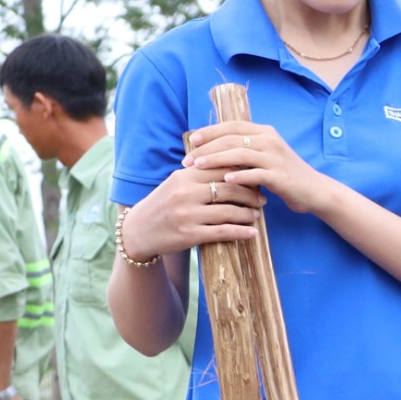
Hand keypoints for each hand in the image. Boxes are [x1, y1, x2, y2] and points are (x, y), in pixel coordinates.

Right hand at [122, 166, 263, 263]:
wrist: (139, 231)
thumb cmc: (162, 205)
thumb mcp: (175, 184)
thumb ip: (198, 174)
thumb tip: (231, 165)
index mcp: (183, 177)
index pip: (220, 169)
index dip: (241, 172)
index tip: (255, 177)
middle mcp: (185, 193)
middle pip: (228, 189)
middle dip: (249, 194)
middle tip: (262, 198)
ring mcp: (187, 214)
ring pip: (228, 211)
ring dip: (247, 213)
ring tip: (257, 213)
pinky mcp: (189, 234)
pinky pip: (222, 232)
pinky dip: (241, 232)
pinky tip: (253, 233)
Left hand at [183, 119, 329, 213]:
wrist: (315, 191)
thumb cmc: (285, 175)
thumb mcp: (265, 157)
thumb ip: (245, 150)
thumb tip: (215, 150)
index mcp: (265, 132)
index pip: (231, 126)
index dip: (210, 131)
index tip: (191, 140)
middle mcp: (270, 140)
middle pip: (231, 139)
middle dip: (206, 148)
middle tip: (188, 158)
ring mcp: (276, 158)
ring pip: (240, 154)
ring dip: (216, 159)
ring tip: (198, 167)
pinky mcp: (280, 176)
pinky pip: (255, 174)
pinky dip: (239, 176)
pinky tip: (225, 180)